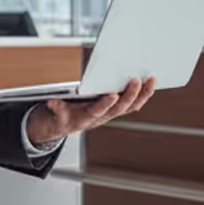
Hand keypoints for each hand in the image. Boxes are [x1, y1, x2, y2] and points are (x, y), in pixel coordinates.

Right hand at [26, 77, 156, 147]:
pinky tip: (151, 83)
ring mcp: (112, 113)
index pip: (97, 111)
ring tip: (151, 80)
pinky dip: (143, 94)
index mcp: (86, 117)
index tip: (112, 95)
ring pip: (131, 106)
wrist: (66, 124)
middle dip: (129, 94)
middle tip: (136, 80)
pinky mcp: (117, 109)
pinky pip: (134, 103)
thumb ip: (56, 108)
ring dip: (143, 94)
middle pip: (119, 108)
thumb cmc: (63, 115)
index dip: (105, 104)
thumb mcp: (55, 113)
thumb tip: (52, 102)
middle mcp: (103, 116)